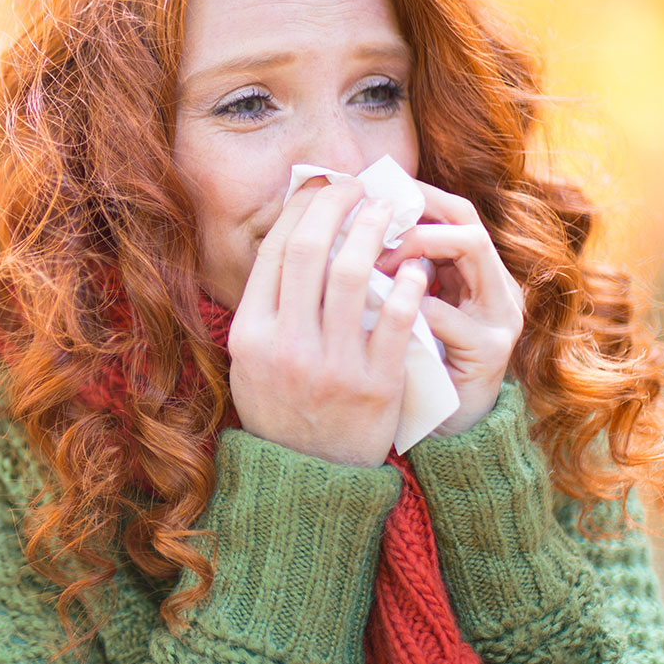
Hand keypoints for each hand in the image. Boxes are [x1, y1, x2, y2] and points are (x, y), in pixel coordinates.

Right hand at [228, 179, 429, 466]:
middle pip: (310, 252)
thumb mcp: (249, 359)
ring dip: (373, 232)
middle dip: (336, 207)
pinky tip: (414, 266)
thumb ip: (263, 306)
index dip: (300, 209)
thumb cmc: (280, 405)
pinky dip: (406, 284)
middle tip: (356, 188)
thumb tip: (289, 238)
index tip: (320, 187)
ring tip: (387, 213)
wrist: (308, 475)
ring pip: (353, 276)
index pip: (274, 252)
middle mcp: (286, 345)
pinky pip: (396, 319)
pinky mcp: (375, 382)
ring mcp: (331, 364)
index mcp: (251, 335)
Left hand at [374, 181, 524, 435]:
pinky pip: (455, 317)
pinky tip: (381, 306)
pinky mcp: (491, 352)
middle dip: (412, 212)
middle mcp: (494, 284)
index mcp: (473, 271)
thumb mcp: (402, 310)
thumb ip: (387, 272)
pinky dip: (416, 304)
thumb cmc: (412, 361)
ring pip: (471, 247)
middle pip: (465, 217)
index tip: (364, 191)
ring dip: (416, 242)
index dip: (411, 193)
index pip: (450, 209)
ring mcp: (499, 316)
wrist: (445, 425)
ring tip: (373, 257)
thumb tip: (337, 226)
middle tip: (365, 222)